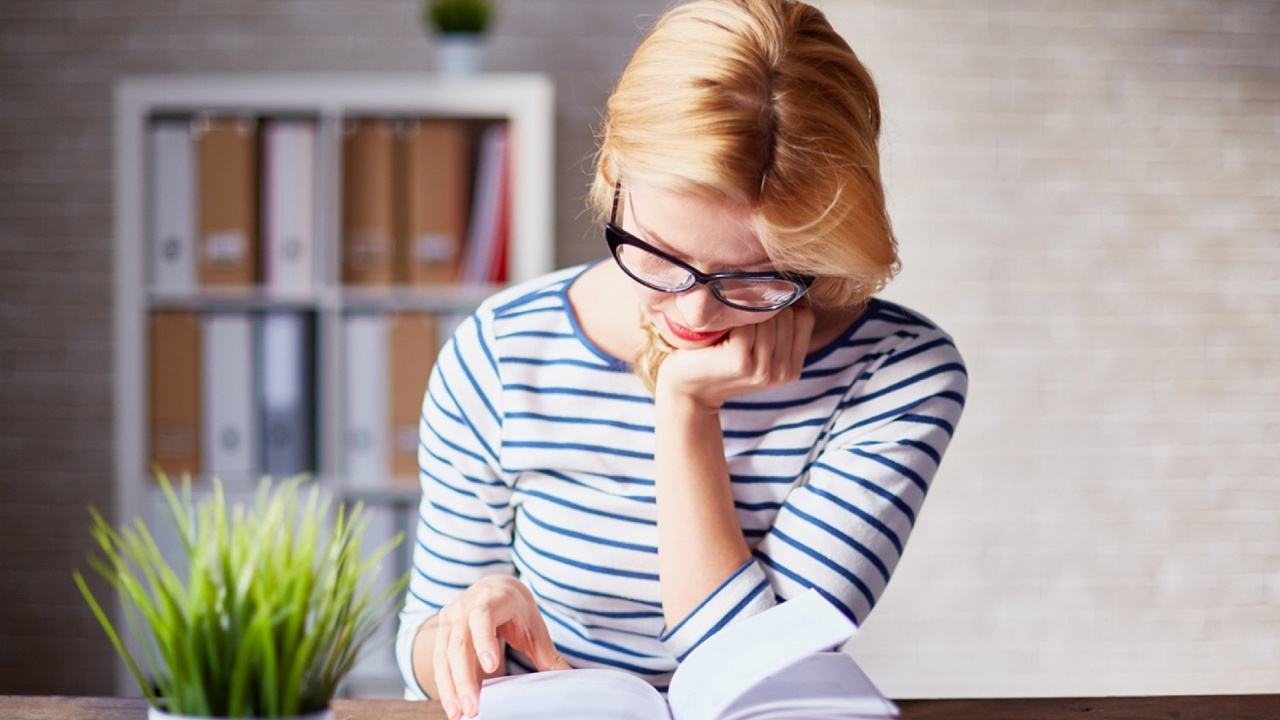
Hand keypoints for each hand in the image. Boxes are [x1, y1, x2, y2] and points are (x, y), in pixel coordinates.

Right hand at [433, 575, 569, 719]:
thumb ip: (548, 654)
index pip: (484, 617)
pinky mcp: (442, 631)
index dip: (484, 640)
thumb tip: (570, 678)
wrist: (495, 588)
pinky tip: (452, 705)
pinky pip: (439, 660)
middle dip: (464, 677)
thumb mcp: (534, 627)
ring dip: (450, 686)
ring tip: (458, 713)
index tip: (490, 666)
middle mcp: (467, 605)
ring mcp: (451, 617)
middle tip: (472, 707)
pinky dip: (444, 683)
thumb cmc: (517, 610)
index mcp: (494, 598)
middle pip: (460, 641)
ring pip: (444, 653)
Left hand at [655, 305, 814, 408]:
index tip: (757, 315)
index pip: (804, 317)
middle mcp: (783, 373)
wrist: (689, 389)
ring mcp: (763, 370)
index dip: (781, 308)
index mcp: (793, 370)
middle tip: (739, 324)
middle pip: (786, 315)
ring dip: (745, 313)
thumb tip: (793, 284)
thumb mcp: (761, 349)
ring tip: (730, 328)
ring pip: (767, 317)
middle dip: (761, 310)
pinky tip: (719, 332)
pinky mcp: (740, 362)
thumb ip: (782, 328)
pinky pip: (746, 323)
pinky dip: (731, 319)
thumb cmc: (723, 358)